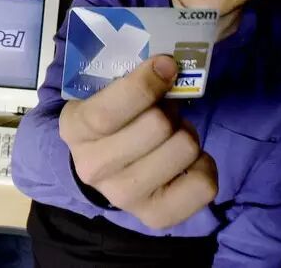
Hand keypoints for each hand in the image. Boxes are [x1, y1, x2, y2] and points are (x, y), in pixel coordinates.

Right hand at [59, 55, 217, 228]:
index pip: (112, 108)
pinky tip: (187, 159)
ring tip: (172, 134)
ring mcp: (123, 196)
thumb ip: (127, 78)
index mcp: (75, 128)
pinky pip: (203, 184)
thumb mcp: (100, 93)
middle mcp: (94, 167)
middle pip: (157, 126)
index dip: (146, 83)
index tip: (165, 65)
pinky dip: (205, 163)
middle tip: (163, 109)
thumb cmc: (106, 119)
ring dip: (185, 132)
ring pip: (184, 149)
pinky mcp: (155, 216)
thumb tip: (169, 65)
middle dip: (168, 108)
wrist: (97, 166)